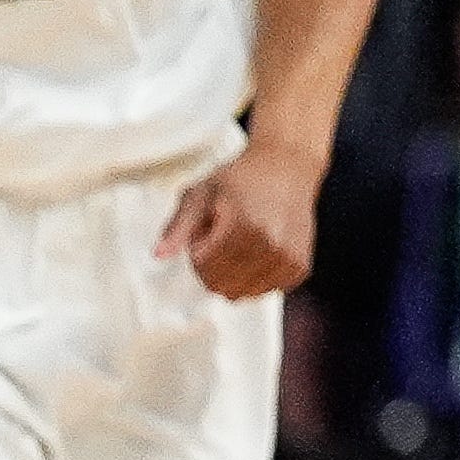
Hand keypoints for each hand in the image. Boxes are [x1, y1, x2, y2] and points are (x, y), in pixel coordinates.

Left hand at [163, 135, 321, 301]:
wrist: (288, 167)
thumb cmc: (241, 178)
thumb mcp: (201, 193)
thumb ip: (178, 227)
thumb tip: (159, 255)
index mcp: (241, 226)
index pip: (204, 267)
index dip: (198, 251)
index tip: (206, 231)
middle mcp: (269, 245)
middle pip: (223, 285)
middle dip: (214, 266)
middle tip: (224, 237)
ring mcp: (288, 258)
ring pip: (245, 292)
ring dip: (236, 273)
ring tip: (243, 242)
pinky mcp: (300, 267)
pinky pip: (266, 289)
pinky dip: (257, 277)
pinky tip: (261, 250)